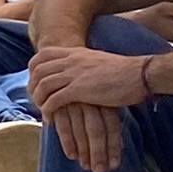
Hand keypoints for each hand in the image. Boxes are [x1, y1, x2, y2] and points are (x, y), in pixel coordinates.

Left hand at [27, 40, 152, 118]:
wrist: (140, 74)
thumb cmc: (126, 71)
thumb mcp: (98, 61)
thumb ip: (85, 64)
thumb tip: (79, 73)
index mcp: (75, 52)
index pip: (42, 55)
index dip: (33, 69)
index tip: (34, 81)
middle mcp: (71, 60)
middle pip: (37, 70)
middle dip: (32, 86)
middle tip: (35, 100)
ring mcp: (73, 74)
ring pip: (42, 85)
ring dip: (38, 100)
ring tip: (43, 111)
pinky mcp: (78, 90)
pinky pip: (53, 100)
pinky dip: (48, 110)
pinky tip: (51, 119)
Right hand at [46, 95, 125, 171]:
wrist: (59, 71)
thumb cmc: (86, 90)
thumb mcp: (102, 99)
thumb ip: (109, 120)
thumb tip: (122, 147)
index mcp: (104, 99)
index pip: (111, 126)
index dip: (113, 146)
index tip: (113, 165)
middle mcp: (90, 100)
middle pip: (97, 130)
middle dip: (98, 152)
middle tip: (99, 170)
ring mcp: (73, 101)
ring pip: (80, 129)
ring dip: (84, 150)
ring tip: (86, 166)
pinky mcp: (56, 102)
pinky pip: (63, 124)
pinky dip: (67, 141)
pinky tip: (71, 155)